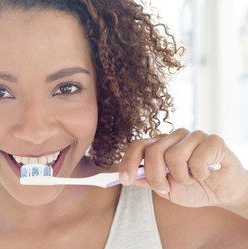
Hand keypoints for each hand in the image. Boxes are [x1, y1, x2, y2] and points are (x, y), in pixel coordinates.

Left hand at [119, 128, 247, 208]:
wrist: (222, 194)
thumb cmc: (192, 189)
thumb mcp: (165, 189)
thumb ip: (146, 180)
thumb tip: (127, 177)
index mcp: (159, 144)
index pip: (137, 145)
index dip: (128, 162)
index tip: (124, 180)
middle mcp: (174, 136)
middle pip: (153, 151)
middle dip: (156, 176)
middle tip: (167, 187)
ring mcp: (193, 136)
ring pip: (174, 155)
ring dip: (181, 177)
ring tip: (191, 179)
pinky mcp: (213, 140)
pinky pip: (197, 159)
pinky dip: (199, 174)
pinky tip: (205, 174)